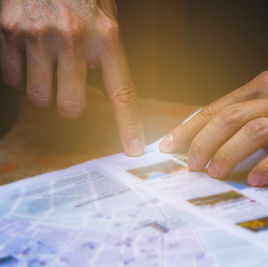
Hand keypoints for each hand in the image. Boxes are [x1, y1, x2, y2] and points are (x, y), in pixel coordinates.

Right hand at [0, 0, 143, 155]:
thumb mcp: (105, 19)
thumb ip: (107, 53)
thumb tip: (105, 88)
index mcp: (106, 38)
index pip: (122, 92)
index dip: (129, 125)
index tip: (134, 148)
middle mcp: (73, 40)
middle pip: (70, 107)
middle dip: (69, 104)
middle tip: (68, 85)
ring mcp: (39, 38)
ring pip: (39, 98)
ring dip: (43, 89)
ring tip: (47, 63)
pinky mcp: (9, 34)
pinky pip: (13, 79)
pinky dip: (20, 73)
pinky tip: (29, 52)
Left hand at [160, 57, 267, 185]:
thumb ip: (251, 109)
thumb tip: (214, 130)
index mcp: (264, 85)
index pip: (219, 106)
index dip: (192, 126)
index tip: (170, 144)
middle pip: (230, 117)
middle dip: (203, 141)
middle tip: (190, 164)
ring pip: (256, 131)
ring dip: (230, 153)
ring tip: (214, 173)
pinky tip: (256, 179)